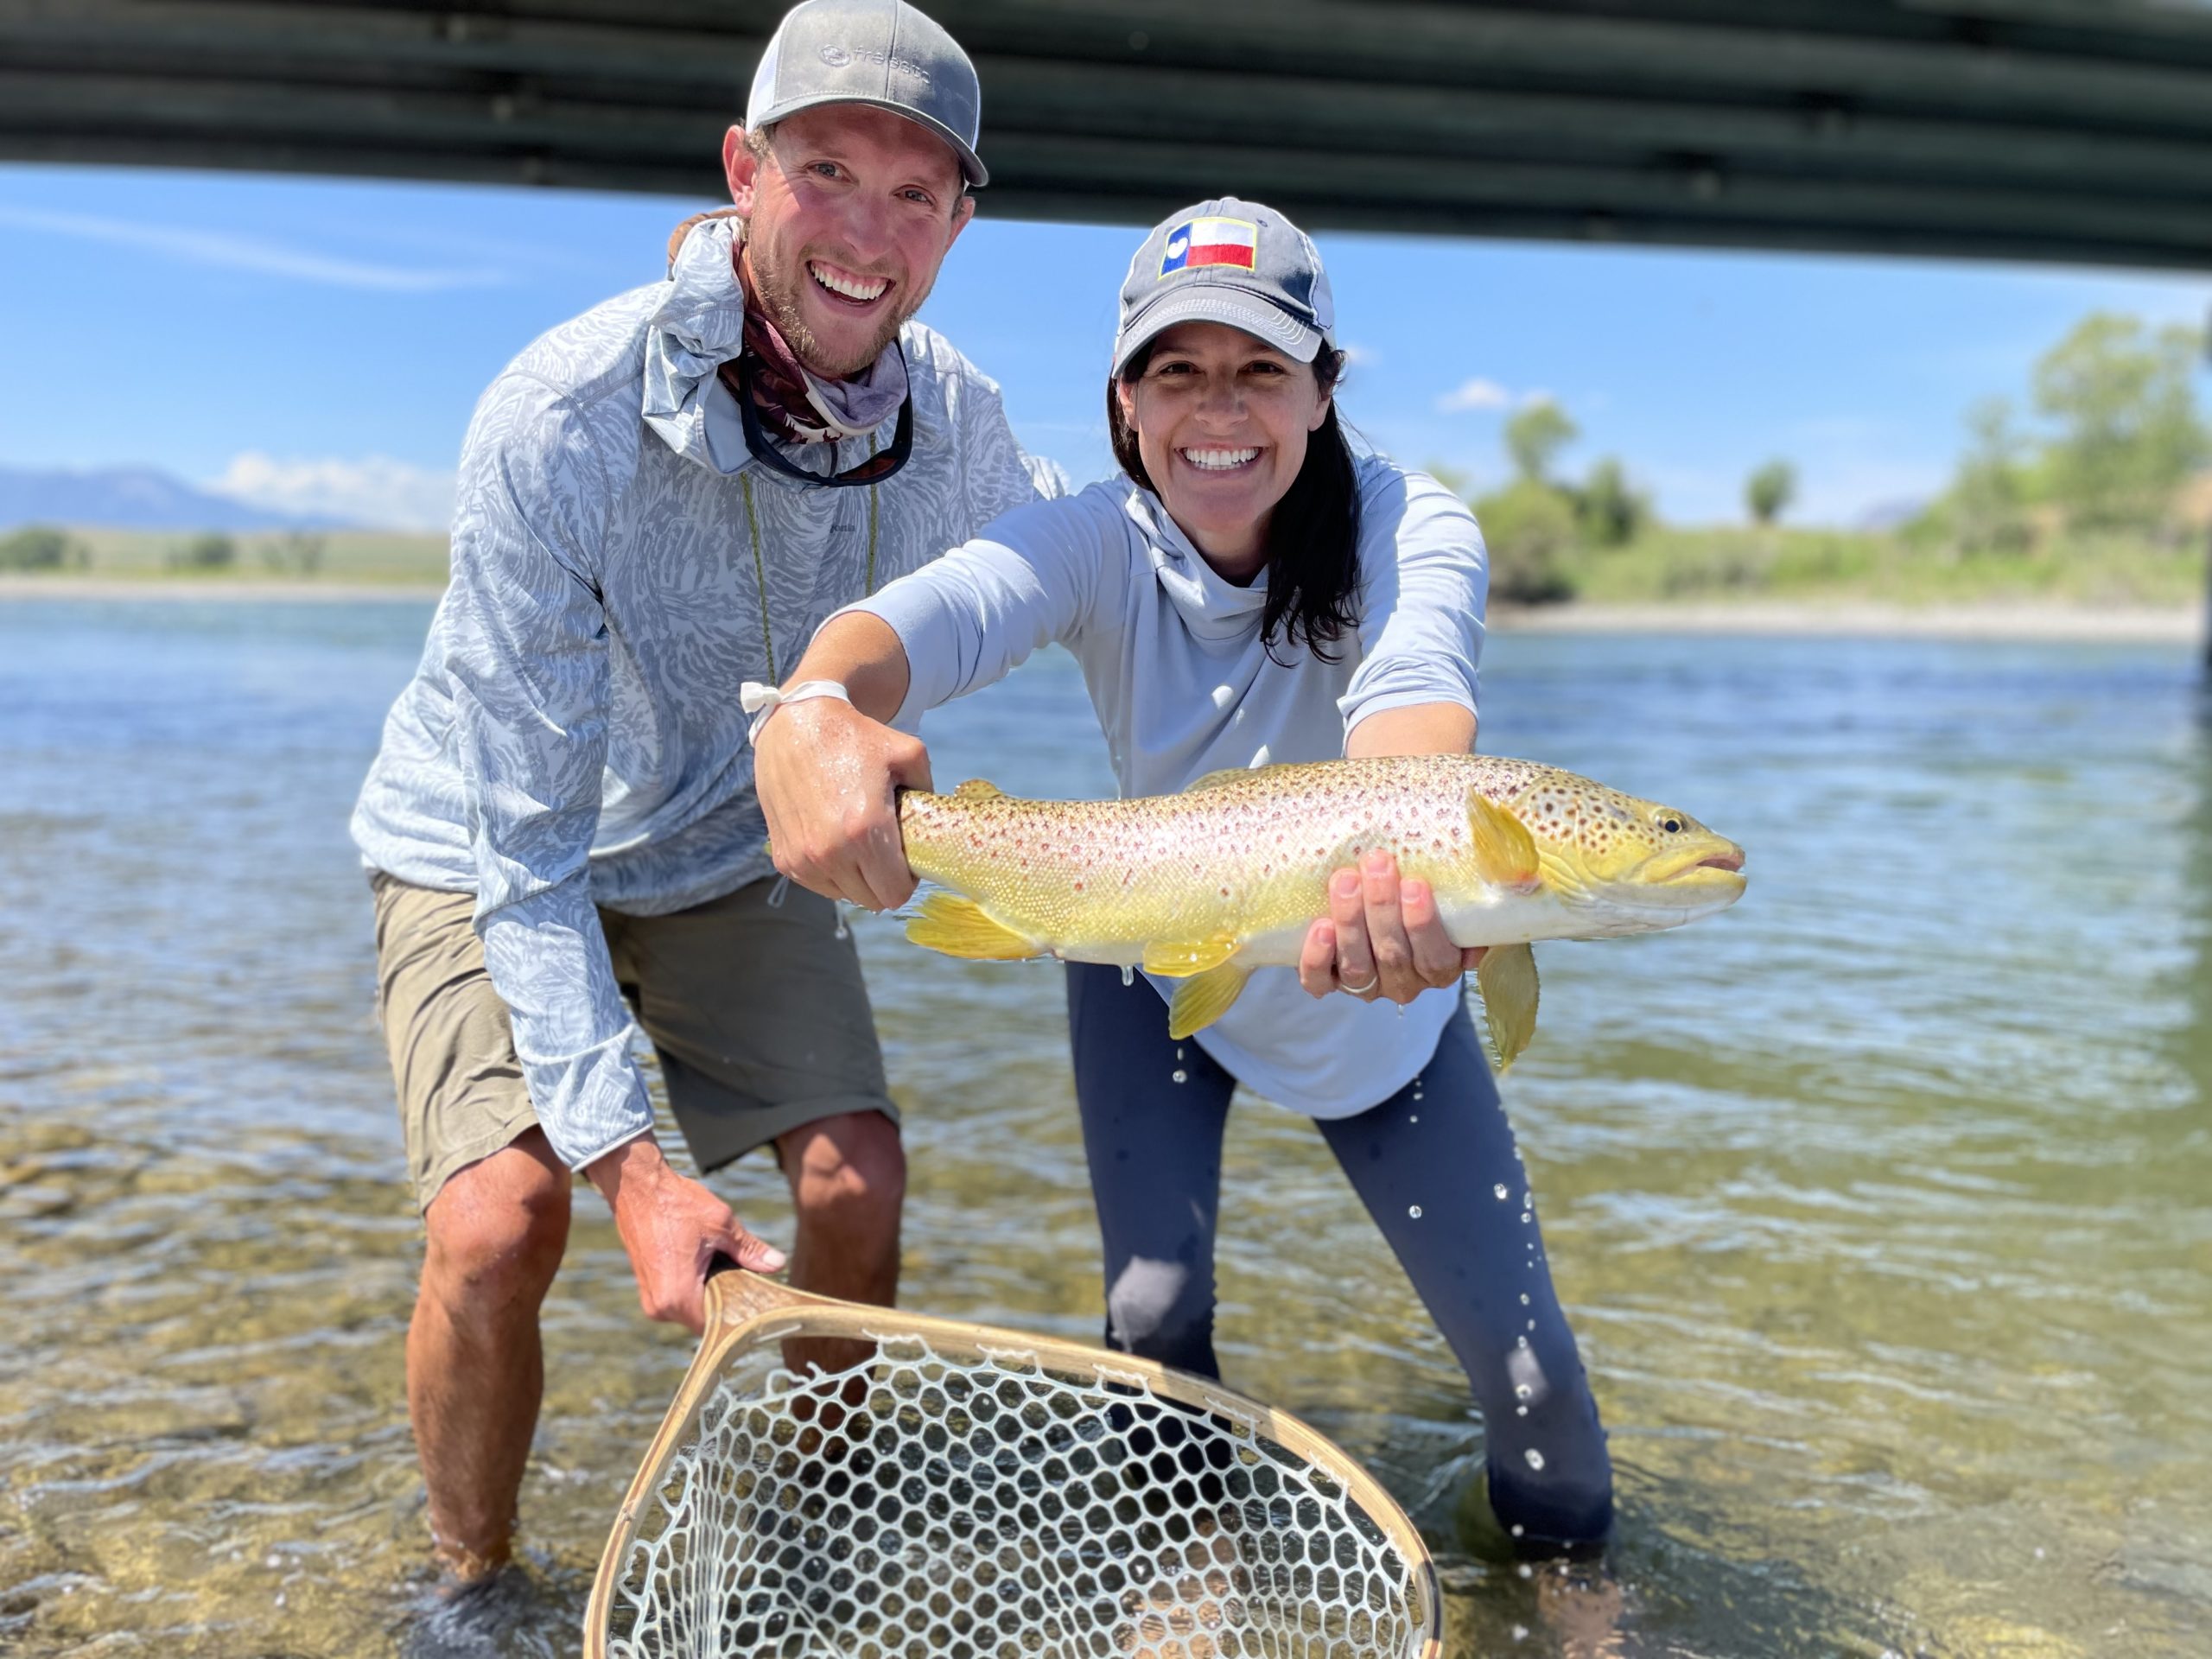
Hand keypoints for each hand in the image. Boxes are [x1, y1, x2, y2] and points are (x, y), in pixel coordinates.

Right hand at [586, 1136, 784, 1333]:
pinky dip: (695, 1287)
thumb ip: (749, 1250)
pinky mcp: (648, 1289)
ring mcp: (651, 1300)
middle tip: (749, 1280)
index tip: (758, 1301)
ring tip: (728, 1268)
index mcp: (678, 1296)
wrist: (638, 1188)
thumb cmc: (677, 1203)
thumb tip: (778, 1264)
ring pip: (692, 1309)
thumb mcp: (721, 1225)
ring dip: (710, 1293)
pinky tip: (708, 1266)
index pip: (718, 1325)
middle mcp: (661, 1307)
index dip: (740, 1314)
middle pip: (706, 1319)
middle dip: (727, 1302)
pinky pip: (678, 1300)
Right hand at [754, 694, 932, 910]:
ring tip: (858, 842)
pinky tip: (834, 840)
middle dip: (884, 881)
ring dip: (856, 878)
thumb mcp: (909, 754)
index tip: (905, 860)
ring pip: (845, 895)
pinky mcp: (784, 858)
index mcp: (865, 831)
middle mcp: (830, 852)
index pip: (895, 894)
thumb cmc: (855, 737)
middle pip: (872, 900)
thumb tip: (935, 824)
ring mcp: (803, 859)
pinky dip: (831, 871)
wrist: (795, 723)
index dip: (907, 881)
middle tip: (885, 851)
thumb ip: (931, 793)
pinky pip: (818, 884)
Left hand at [1298, 851, 1485, 1004]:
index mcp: (1440, 968)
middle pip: (1394, 956)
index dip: (1424, 925)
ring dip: (1351, 922)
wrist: (1377, 903)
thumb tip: (1518, 872)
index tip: (1416, 884)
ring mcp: (1366, 986)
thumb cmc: (1422, 895)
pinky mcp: (1329, 982)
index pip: (1436, 958)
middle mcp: (1404, 983)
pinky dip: (1317, 958)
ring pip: (1358, 966)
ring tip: (1346, 880)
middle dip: (1383, 908)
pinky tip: (1321, 928)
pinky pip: (1319, 982)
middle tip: (1378, 865)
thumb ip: (1480, 889)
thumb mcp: (1457, 895)